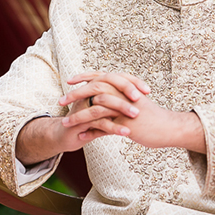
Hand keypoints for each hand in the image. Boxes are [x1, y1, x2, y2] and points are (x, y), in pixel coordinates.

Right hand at [16, 71, 150, 164]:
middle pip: (109, 84)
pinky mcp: (80, 121)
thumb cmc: (88, 123)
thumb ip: (118, 106)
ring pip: (104, 103)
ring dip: (121, 108)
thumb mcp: (106, 113)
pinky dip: (113, 127)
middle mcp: (89, 93)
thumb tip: (139, 102)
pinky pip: (99, 122)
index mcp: (96, 88)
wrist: (66, 135)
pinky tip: (126, 133)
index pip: (116, 78)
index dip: (132, 82)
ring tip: (136, 116)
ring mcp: (83, 105)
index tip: (148, 90)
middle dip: (126, 90)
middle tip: (142, 98)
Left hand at [61, 71, 204, 152]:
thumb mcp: (135, 101)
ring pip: (95, 108)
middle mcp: (123, 93)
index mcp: (124, 85)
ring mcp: (124, 108)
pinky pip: (103, 126)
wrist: (168, 127)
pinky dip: (90, 131)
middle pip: (94, 89)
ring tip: (65, 122)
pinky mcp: (125, 123)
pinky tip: (80, 136)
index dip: (84, 77)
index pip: (100, 76)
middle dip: (75, 94)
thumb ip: (121, 95)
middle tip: (61, 100)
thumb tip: (109, 93)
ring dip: (78, 116)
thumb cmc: (152, 115)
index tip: (70, 80)